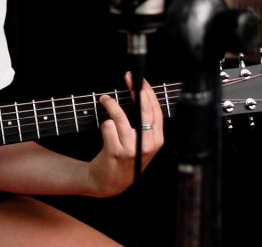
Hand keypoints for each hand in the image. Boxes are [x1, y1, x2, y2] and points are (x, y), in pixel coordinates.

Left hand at [83, 73, 163, 197]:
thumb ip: (146, 126)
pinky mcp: (115, 151)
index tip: (140, 80)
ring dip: (111, 104)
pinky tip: (105, 130)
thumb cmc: (126, 159)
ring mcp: (131, 149)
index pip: (156, 111)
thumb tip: (141, 96)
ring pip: (121, 117)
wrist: (108, 182)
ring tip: (104, 99)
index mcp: (157, 140)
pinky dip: (104, 124)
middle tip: (128, 79)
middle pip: (143, 111)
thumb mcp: (143, 145)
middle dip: (136, 90)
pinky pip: (108, 127)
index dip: (148, 93)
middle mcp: (147, 145)